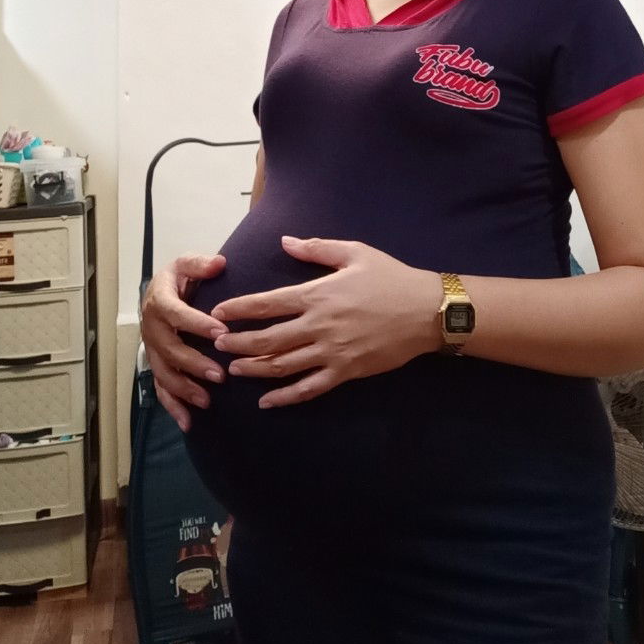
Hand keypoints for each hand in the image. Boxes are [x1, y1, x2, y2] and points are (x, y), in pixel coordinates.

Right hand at [140, 253, 228, 431]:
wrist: (158, 292)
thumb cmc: (178, 279)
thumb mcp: (186, 264)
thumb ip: (200, 264)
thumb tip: (219, 263)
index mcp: (160, 301)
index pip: (175, 313)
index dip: (196, 323)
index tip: (221, 332)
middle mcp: (152, 328)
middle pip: (169, 349)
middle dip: (194, 363)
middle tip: (220, 375)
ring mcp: (152, 350)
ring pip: (164, 373)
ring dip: (184, 388)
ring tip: (207, 400)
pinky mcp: (156, 365)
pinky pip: (161, 388)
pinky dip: (173, 407)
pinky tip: (188, 423)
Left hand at [210, 235, 440, 408]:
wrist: (426, 311)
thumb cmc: (390, 278)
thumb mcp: (354, 252)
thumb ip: (316, 248)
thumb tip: (285, 241)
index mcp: (317, 295)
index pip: (267, 304)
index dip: (239, 309)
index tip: (218, 314)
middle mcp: (319, 326)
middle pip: (267, 339)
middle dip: (238, 343)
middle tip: (217, 345)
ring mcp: (331, 352)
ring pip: (282, 366)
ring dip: (254, 369)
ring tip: (234, 370)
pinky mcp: (345, 372)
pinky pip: (309, 388)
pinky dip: (285, 397)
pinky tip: (267, 402)